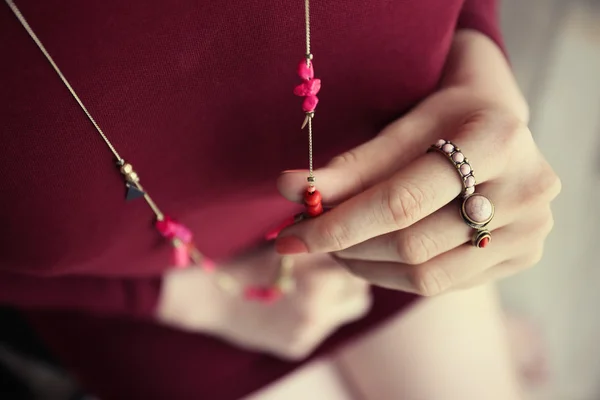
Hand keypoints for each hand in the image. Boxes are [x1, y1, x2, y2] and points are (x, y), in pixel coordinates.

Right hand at [156, 246, 370, 359]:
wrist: (204, 290)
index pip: (358, 264)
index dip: (351, 250)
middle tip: (335, 262)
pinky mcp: (297, 346)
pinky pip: (323, 327)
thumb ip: (318, 237)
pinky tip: (295, 299)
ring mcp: (307, 331)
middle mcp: (317, 310)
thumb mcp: (282, 239)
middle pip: (359, 291)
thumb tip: (346, 226)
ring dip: (339, 296)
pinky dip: (317, 313)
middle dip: (350, 276)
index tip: (342, 242)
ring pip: (347, 310)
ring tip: (317, 281)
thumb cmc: (242, 254)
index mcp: (317, 279)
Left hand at [275, 31, 560, 294]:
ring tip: (339, 248)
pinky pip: (444, 284)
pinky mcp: (526, 255)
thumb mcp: (396, 131)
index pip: (401, 201)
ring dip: (367, 267)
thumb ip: (346, 167)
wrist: (495, 125)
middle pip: (413, 244)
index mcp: (496, 140)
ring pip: (427, 276)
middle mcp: (527, 188)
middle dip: (348, 248)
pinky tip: (374, 256)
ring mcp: (532, 228)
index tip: (290, 236)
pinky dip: (395, 276)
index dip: (339, 224)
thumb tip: (286, 188)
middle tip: (309, 239)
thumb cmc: (441, 120)